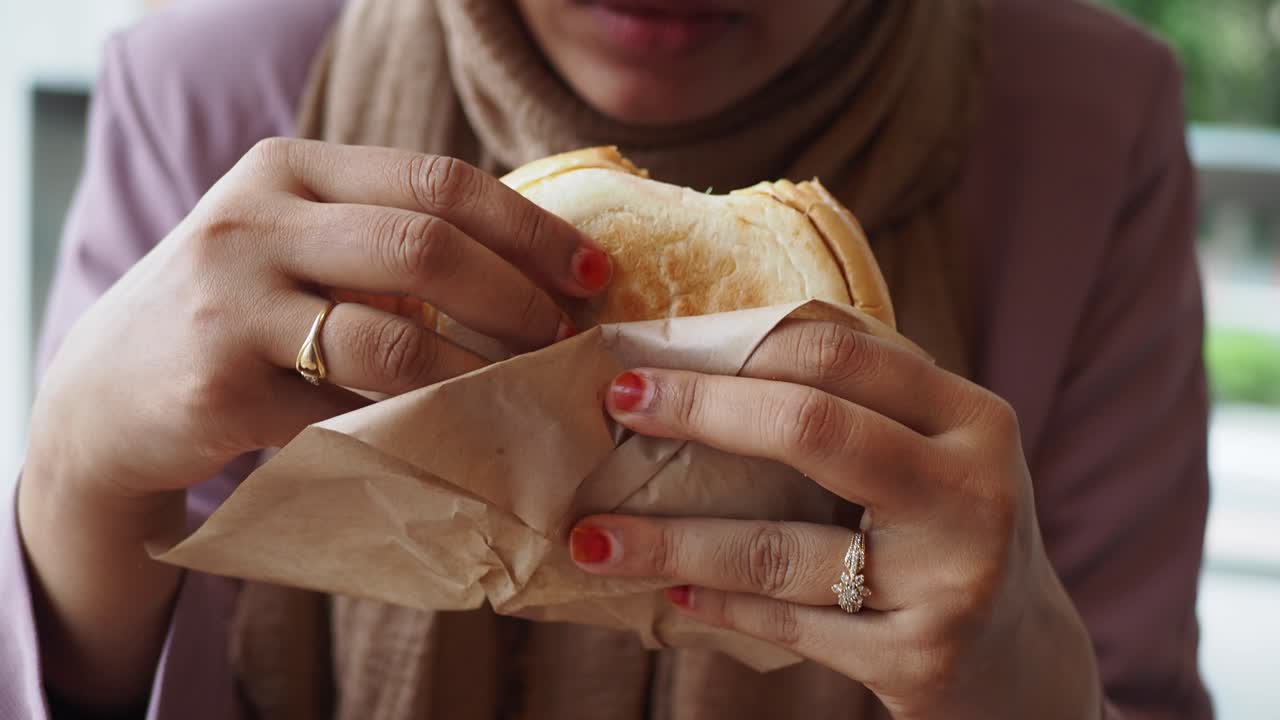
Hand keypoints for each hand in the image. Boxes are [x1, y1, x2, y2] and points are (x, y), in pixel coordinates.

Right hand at [19, 138, 609, 709]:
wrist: (109, 390)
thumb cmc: (236, 310)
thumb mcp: (295, 241)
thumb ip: (385, 234)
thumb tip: (536, 265)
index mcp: (289, 168)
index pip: (436, 180)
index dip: (528, 228)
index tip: (592, 270)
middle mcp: (255, 220)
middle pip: (423, 247)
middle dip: (518, 297)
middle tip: (568, 336)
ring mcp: (231, 302)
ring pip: (393, 338)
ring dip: (482, 372)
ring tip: (528, 389)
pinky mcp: (221, 385)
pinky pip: (351, 411)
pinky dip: (419, 426)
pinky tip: (460, 433)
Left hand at [569, 320, 1100, 718]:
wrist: (1023, 665)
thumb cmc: (946, 537)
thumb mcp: (929, 456)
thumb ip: (854, 407)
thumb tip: (704, 359)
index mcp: (971, 418)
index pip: (841, 353)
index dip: (734, 343)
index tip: (647, 350)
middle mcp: (972, 490)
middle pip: (814, 427)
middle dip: (701, 408)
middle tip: (617, 402)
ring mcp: (951, 579)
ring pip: (782, 546)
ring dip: (674, 540)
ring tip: (594, 536)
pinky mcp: (920, 658)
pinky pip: (789, 623)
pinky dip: (718, 605)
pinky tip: (669, 593)